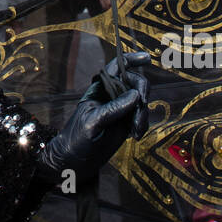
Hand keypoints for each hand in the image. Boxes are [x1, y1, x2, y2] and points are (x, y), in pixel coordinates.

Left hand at [36, 52, 149, 184]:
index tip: (147, 59)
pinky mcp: (126, 123)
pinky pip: (142, 118)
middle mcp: (112, 95)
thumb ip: (113, 108)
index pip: (117, 66)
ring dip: (143, 115)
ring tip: (135, 132)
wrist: (74, 162)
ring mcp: (120, 109)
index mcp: (101, 88)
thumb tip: (136, 95)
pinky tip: (135, 136)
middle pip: (135, 83)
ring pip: (141, 103)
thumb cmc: (76, 139)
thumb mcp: (93, 122)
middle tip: (140, 109)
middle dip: (142, 95)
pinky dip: (143, 125)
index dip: (132, 59)